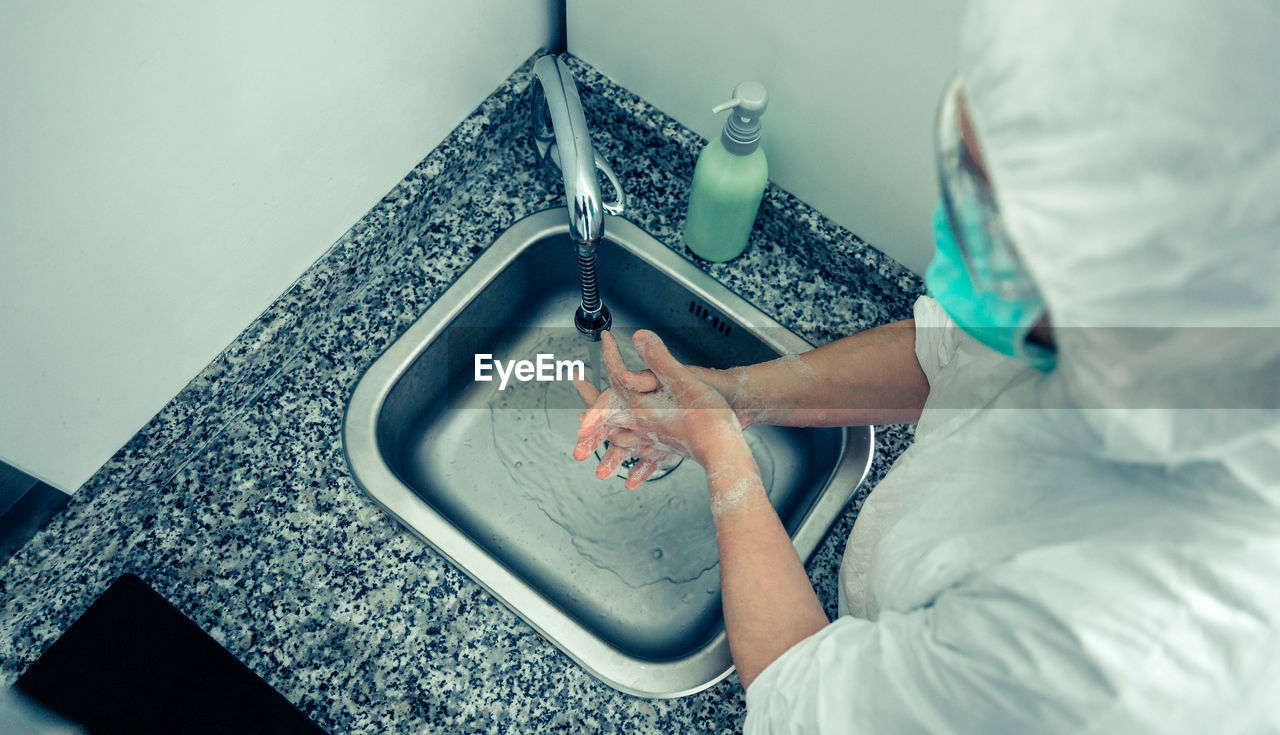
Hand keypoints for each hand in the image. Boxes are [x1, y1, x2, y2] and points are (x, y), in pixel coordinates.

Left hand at [572, 330, 745, 488]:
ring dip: (600, 430)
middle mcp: (642, 425)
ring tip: (587, 425)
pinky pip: (640, 454)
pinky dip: (629, 459)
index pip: (616, 378)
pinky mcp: (666, 447)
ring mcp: (653, 439)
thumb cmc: (709, 419)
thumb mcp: (684, 381)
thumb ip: (660, 359)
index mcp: (642, 407)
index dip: (610, 355)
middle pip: (605, 413)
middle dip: (588, 396)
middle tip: (577, 381)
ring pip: (617, 435)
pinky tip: (630, 468)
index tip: (607, 339)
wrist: (724, 451)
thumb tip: (638, 337)